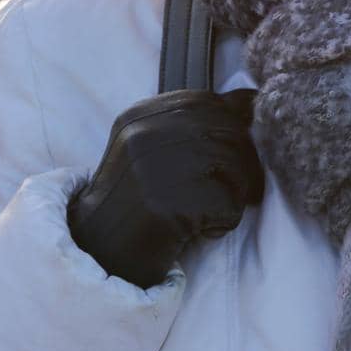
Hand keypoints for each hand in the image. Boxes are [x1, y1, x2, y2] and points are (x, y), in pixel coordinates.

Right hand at [67, 88, 264, 288]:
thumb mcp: (151, 149)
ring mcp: (153, 170)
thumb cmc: (136, 199)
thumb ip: (192, 123)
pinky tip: (203, 231)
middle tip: (242, 190)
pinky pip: (228, 205)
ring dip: (237, 195)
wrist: (99, 252)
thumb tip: (251, 98)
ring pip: (234, 166)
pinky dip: (225, 223)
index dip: (233, 127)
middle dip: (245, 163)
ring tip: (213, 212)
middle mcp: (144, 136)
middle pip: (228, 131)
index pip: (207, 102)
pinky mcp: (166, 207)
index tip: (236, 152)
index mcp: (138, 117)